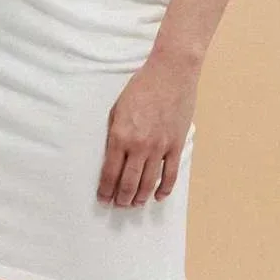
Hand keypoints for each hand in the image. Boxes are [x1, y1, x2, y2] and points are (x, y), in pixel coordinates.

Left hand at [97, 56, 197, 206]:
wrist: (170, 74)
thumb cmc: (141, 87)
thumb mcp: (117, 108)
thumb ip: (114, 133)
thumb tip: (113, 155)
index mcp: (120, 136)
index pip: (110, 173)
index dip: (105, 190)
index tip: (103, 198)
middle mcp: (139, 146)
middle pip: (129, 182)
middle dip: (122, 198)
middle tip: (118, 205)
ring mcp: (160, 147)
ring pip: (149, 182)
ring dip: (140, 197)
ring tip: (134, 203)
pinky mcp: (176, 145)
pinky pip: (170, 174)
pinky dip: (164, 189)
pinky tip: (158, 196)